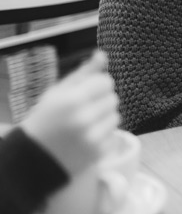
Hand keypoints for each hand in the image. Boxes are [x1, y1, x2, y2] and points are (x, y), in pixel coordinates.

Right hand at [20, 50, 119, 177]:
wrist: (32, 158)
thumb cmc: (45, 119)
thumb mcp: (57, 92)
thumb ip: (84, 73)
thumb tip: (102, 55)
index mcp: (72, 100)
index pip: (106, 81)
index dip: (96, 85)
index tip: (84, 93)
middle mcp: (83, 118)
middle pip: (113, 98)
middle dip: (101, 101)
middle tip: (83, 110)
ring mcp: (92, 137)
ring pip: (116, 116)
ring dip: (104, 118)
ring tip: (84, 124)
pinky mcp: (98, 152)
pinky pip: (113, 134)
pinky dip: (103, 135)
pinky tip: (86, 138)